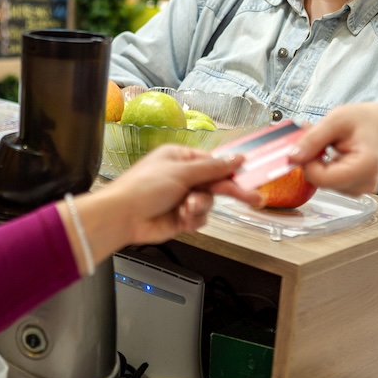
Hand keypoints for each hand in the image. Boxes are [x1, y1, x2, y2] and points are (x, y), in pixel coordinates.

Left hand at [70, 145, 261, 257]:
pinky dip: (193, 219)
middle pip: (216, 183)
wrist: (123, 217)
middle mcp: (182, 177)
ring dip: (200, 207)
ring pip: (209, 203)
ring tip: (187, 209)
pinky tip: (182, 218)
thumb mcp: (181, 172)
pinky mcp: (181, 217)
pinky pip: (200, 218)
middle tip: (254, 200)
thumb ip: (212, 167)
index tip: (248, 177)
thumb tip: (236, 157)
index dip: (231, 171)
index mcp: (180, 158)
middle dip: (231, 192)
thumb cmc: (143, 188)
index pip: (214, 163)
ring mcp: (182, 198)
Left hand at [287, 102, 377, 195]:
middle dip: (312, 160)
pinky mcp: (354, 189)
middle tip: (316, 138)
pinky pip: (329, 182)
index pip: (322, 179)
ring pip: (323, 183)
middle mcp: (365, 184)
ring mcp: (360, 189)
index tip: (306, 145)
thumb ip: (313, 139)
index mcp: (365, 166)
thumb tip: (292, 157)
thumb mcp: (336, 120)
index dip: (307, 163)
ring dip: (317, 163)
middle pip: (322, 181)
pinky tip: (331, 153)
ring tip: (328, 144)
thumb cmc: (364, 120)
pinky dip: (324, 168)